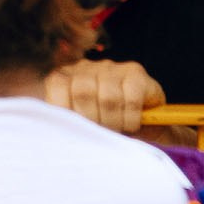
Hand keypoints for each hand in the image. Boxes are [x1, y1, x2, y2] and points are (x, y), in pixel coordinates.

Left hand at [45, 60, 162, 134]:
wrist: (145, 124)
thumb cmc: (103, 128)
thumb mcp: (78, 126)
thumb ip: (67, 125)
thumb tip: (61, 134)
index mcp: (66, 77)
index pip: (57, 84)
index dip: (65, 111)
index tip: (75, 130)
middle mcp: (87, 67)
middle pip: (83, 92)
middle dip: (93, 122)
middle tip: (101, 135)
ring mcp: (112, 67)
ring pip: (108, 98)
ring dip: (114, 123)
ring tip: (117, 132)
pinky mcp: (136, 73)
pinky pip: (131, 99)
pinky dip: (131, 119)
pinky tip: (131, 125)